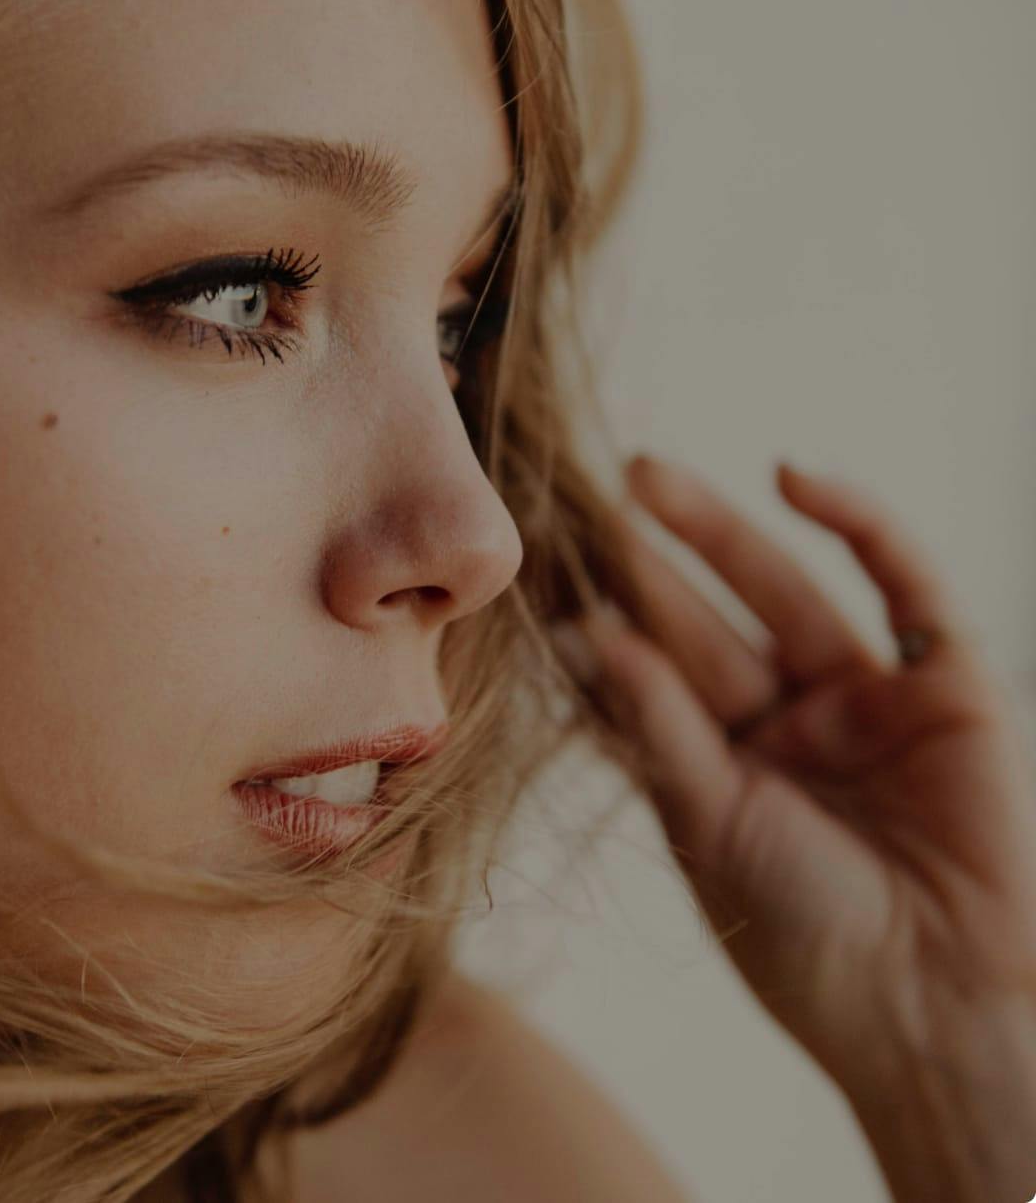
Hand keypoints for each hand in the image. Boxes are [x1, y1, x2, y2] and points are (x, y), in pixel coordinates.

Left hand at [554, 453, 1035, 1198]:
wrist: (931, 1009)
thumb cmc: (805, 935)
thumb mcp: (708, 823)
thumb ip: (656, 723)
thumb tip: (588, 631)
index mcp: (722, 764)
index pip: (653, 671)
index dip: (602, 615)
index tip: (539, 562)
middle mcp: (787, 724)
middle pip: (705, 620)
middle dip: (649, 560)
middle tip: (585, 493)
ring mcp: (865, 699)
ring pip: (784, 589)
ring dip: (720, 529)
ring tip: (646, 476)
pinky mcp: (947, 682)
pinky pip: (903, 584)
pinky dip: (859, 524)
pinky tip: (790, 477)